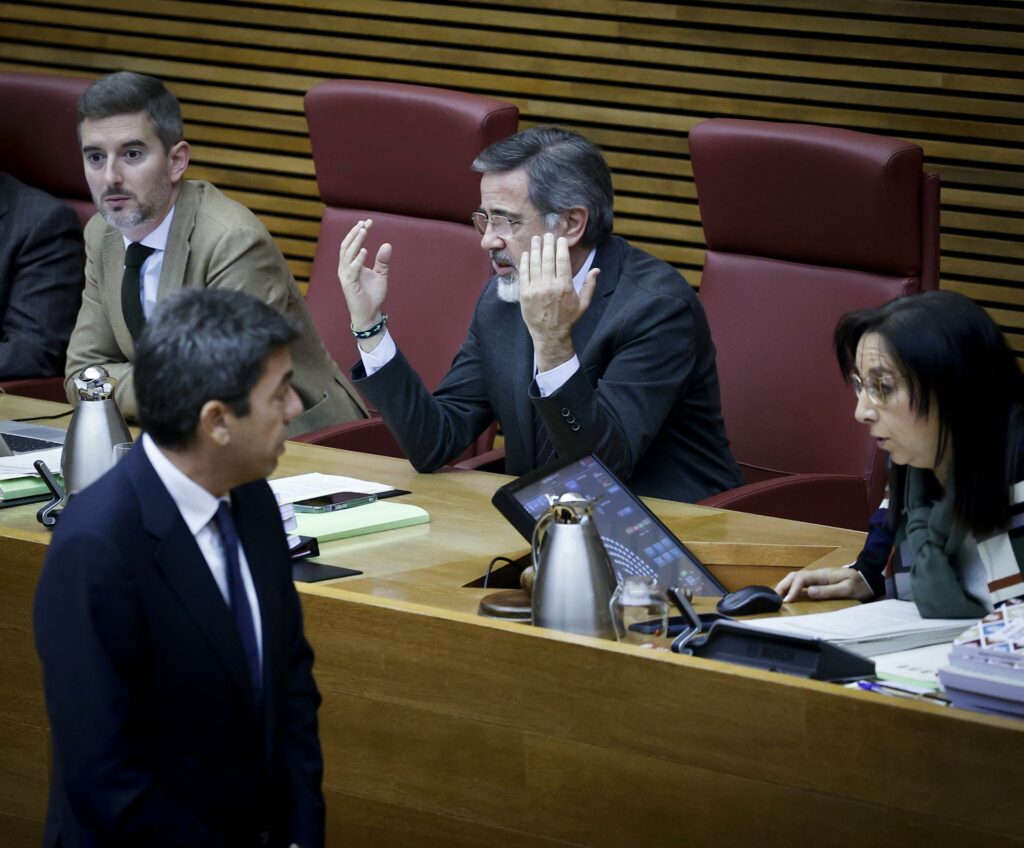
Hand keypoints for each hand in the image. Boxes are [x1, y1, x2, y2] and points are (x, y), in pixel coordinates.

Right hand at [337, 218, 390, 330]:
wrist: (370, 314)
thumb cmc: (373, 295)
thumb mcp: (380, 275)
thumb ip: (382, 261)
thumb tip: (387, 244)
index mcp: (351, 264)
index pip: (351, 244)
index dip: (357, 232)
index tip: (367, 222)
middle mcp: (345, 268)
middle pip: (346, 245)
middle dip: (355, 233)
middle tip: (364, 223)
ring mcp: (345, 275)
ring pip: (347, 254)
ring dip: (355, 242)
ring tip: (364, 231)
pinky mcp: (348, 284)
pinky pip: (352, 269)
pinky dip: (358, 259)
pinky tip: (365, 251)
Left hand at [518, 233, 598, 371]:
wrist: (549, 334)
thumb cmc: (568, 319)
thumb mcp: (583, 303)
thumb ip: (589, 285)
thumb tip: (597, 270)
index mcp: (565, 286)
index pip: (562, 260)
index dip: (561, 247)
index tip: (560, 239)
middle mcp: (549, 285)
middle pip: (547, 258)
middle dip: (547, 244)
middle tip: (547, 234)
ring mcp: (535, 289)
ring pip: (535, 263)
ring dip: (535, 249)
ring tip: (536, 239)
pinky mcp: (525, 294)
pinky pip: (524, 274)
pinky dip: (525, 262)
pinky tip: (527, 254)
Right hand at [774, 567, 873, 602]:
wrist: (869, 578)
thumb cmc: (859, 584)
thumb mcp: (847, 589)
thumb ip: (829, 590)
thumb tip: (809, 592)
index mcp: (822, 575)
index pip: (801, 579)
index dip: (792, 589)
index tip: (787, 601)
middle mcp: (817, 574)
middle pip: (794, 576)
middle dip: (783, 586)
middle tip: (774, 598)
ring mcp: (818, 578)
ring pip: (796, 578)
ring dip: (785, 586)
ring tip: (777, 597)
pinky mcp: (819, 582)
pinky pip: (801, 583)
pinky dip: (792, 588)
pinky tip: (789, 595)